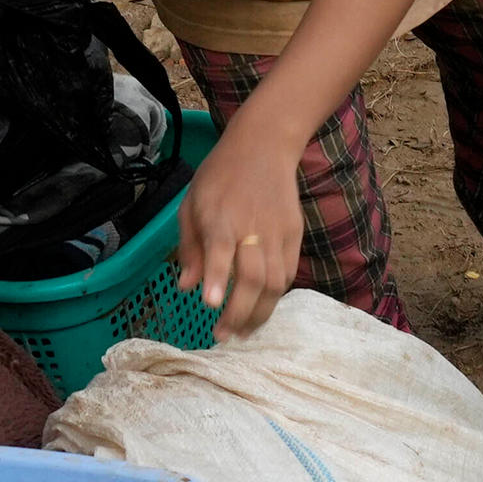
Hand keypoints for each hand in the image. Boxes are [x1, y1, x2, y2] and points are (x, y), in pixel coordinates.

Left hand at [177, 118, 312, 337]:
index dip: (217, 277)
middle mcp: (252, 227)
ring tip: (243, 332)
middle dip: (239, 311)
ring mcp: (278, 233)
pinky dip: (275, 296)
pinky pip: (288, 273)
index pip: (221, 250)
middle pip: (253, 277)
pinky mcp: (295, 235)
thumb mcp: (191, 204)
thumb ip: (190, 246)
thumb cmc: (220, 176)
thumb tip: (187, 286)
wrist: (264, 146)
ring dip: (260, 313)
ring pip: (275, 282)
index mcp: (221, 216)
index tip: (211, 304)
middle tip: (223, 335)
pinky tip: (261, 309)